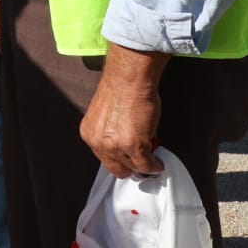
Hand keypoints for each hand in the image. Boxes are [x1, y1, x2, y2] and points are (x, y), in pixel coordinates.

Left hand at [80, 44, 167, 178]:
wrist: (128, 79)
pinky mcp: (133, 146)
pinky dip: (154, 165)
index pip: (104, 158)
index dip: (119, 160)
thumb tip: (124, 146)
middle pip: (116, 168)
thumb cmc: (120, 90)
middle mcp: (98, 142)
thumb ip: (111, 134)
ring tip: (151, 159)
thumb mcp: (106, 118)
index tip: (128, 160)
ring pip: (133, 167)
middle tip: (141, 161)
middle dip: (131, 166)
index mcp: (89, 133)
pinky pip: (146, 165)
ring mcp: (115, 146)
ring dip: (144, 164)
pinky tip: (158, 162)